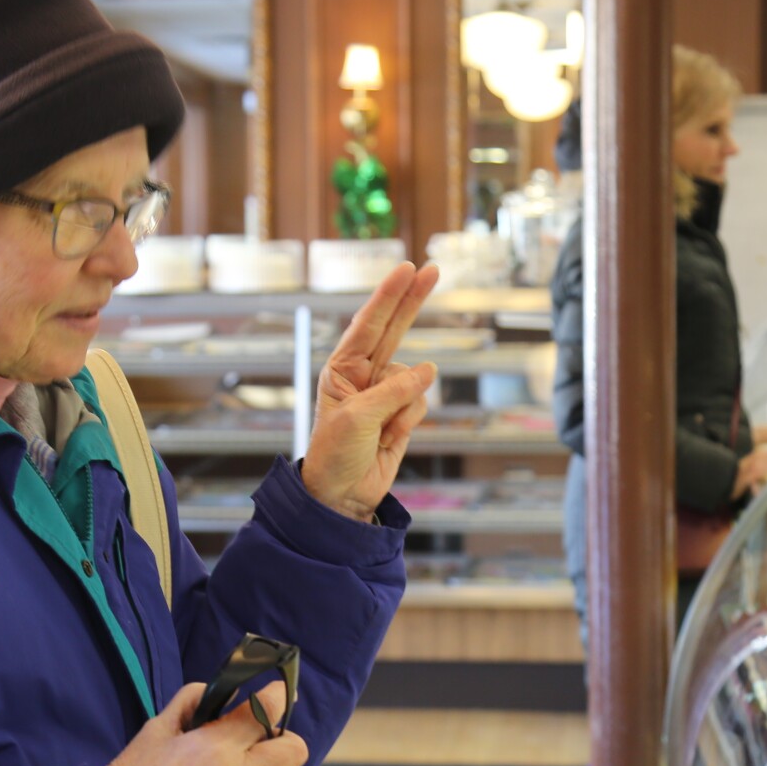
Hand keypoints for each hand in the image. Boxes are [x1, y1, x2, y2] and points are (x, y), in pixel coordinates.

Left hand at [299, 262, 442, 521]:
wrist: (341, 496)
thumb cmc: (335, 455)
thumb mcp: (358, 418)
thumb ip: (394, 390)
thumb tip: (429, 369)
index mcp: (341, 369)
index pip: (369, 324)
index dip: (389, 295)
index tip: (407, 268)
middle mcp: (363, 375)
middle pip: (394, 329)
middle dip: (412, 300)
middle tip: (431, 269)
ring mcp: (385, 394)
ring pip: (415, 380)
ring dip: (403, 406)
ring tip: (379, 431)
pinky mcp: (401, 414)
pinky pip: (420, 404)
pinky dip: (409, 421)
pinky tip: (390, 439)